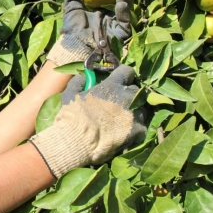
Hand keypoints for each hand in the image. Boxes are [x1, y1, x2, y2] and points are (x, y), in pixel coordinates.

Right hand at [28, 65, 146, 177]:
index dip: (123, 75)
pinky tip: (125, 132)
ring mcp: (134, 114)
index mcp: (112, 86)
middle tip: (120, 101)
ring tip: (123, 118)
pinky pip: (142, 126)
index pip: (127, 71)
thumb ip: (79, 81)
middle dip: (130, 94)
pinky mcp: (138, 131)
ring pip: (142, 108)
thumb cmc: (73, 116)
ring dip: (134, 110)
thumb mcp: (70, 93)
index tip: (119, 80)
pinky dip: (135, 128)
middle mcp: (127, 97)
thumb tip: (84, 76)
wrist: (78, 141)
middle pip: (137, 90)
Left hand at [46, 0, 134, 66]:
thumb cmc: (72, 27)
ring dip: (127, 0)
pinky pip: (125, 21)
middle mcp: (109, 19)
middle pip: (121, 3)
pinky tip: (121, 3)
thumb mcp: (71, 6)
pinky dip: (125, 11)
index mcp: (99, 13)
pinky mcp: (121, 34)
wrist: (76, 45)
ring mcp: (115, 26)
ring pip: (126, 11)